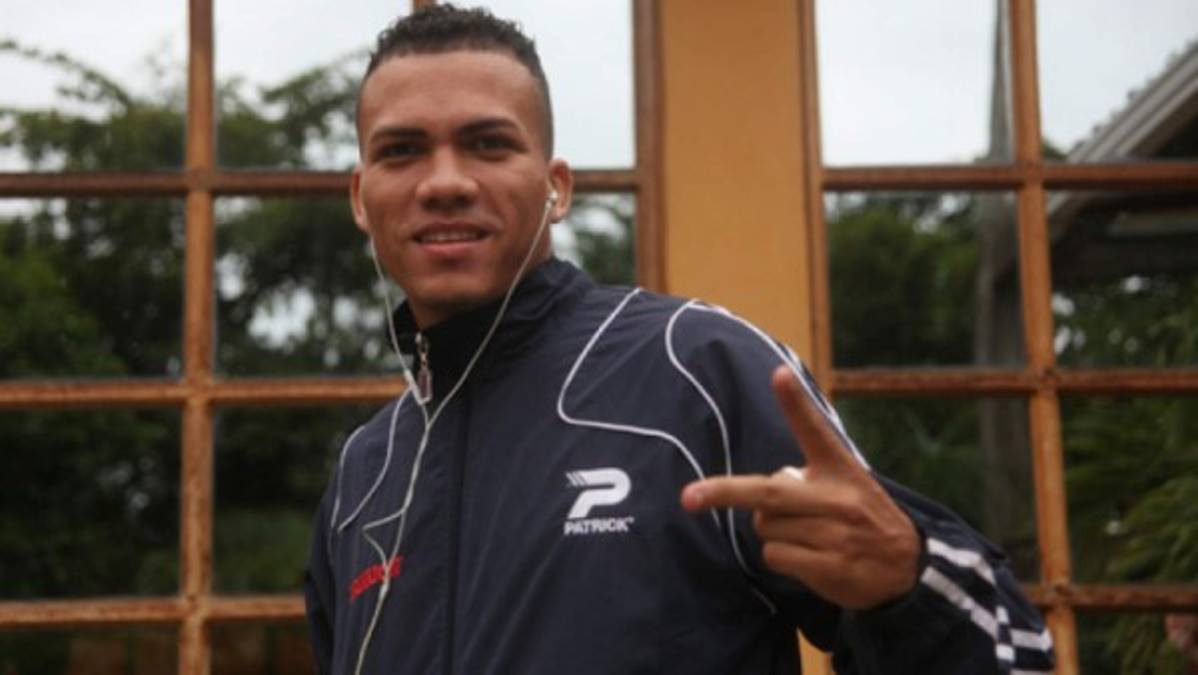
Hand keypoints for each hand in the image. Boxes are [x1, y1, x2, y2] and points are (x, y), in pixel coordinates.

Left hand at [680, 365, 920, 609]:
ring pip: (766, 527)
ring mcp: (835, 534)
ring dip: (771, 532)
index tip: (779, 374)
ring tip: (805, 535)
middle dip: (723, 493)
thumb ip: (804, 480)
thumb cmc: (861, 519)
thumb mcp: (845, 486)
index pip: (815, 430)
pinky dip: (780, 557)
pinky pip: (775, 556)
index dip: (796, 402)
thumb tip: (757, 499)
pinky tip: (808, 558)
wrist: (906, 568)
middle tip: (689, 497)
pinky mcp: (830, 567)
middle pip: (767, 493)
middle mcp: (837, 498)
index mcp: (840, 469)